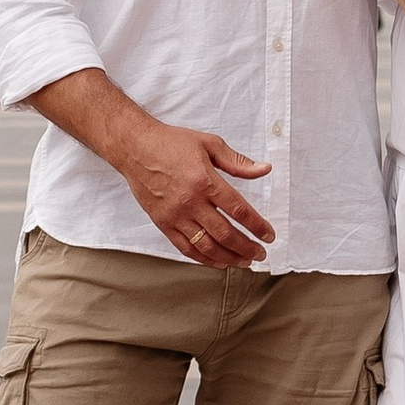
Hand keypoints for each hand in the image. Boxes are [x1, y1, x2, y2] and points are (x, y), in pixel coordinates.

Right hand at [122, 114, 276, 269]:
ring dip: (229, 258)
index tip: (269, 235)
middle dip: (247, 248)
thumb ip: (238, 161)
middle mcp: (190, 202)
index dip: (257, 226)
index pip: (239, 210)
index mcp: (205, 181)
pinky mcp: (163, 223)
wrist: (135, 148)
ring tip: (245, 262)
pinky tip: (218, 262)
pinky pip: (186, 248)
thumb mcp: (209, 144)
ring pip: (207, 246)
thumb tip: (264, 169)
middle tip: (261, 254)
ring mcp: (175, 215)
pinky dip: (204, 259)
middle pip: (225, 234)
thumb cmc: (171, 143)